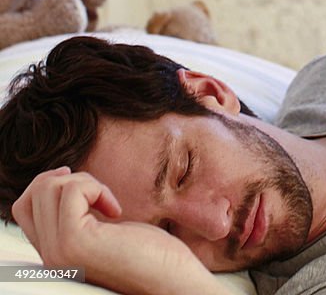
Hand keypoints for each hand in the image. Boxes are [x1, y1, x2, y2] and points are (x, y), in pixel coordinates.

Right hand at [12, 168, 221, 294]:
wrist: (170, 280)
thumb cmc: (146, 252)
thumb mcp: (100, 229)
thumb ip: (75, 216)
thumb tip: (60, 177)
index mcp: (52, 254)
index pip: (23, 207)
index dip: (50, 184)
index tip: (81, 187)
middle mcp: (49, 258)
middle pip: (33, 193)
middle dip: (70, 179)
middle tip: (98, 195)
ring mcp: (58, 253)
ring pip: (48, 188)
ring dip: (84, 182)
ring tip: (107, 203)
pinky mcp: (74, 242)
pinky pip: (71, 191)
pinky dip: (96, 187)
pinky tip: (116, 211)